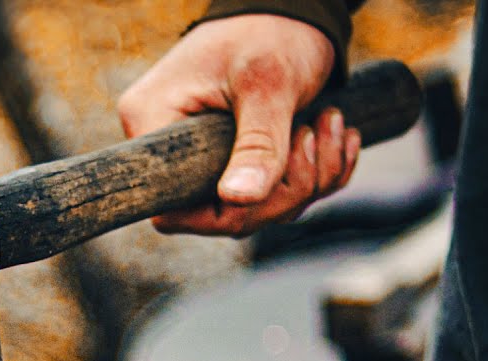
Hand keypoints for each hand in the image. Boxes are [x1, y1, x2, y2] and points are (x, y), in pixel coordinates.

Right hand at [117, 14, 361, 236]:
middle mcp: (165, 146)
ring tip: (331, 123)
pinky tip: (334, 136)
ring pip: (250, 207)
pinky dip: (311, 174)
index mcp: (153, 122)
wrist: (291, 7)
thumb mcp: (269, 84)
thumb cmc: (271, 32)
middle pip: (217, 213)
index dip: (227, 211)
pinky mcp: (227, 159)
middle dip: (283, 189)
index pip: (171, 207)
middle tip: (319, 134)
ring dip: (306, 178)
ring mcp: (196, 156)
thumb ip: (258, 143)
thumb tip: (239, 201)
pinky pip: (267, 194)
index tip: (279, 173)